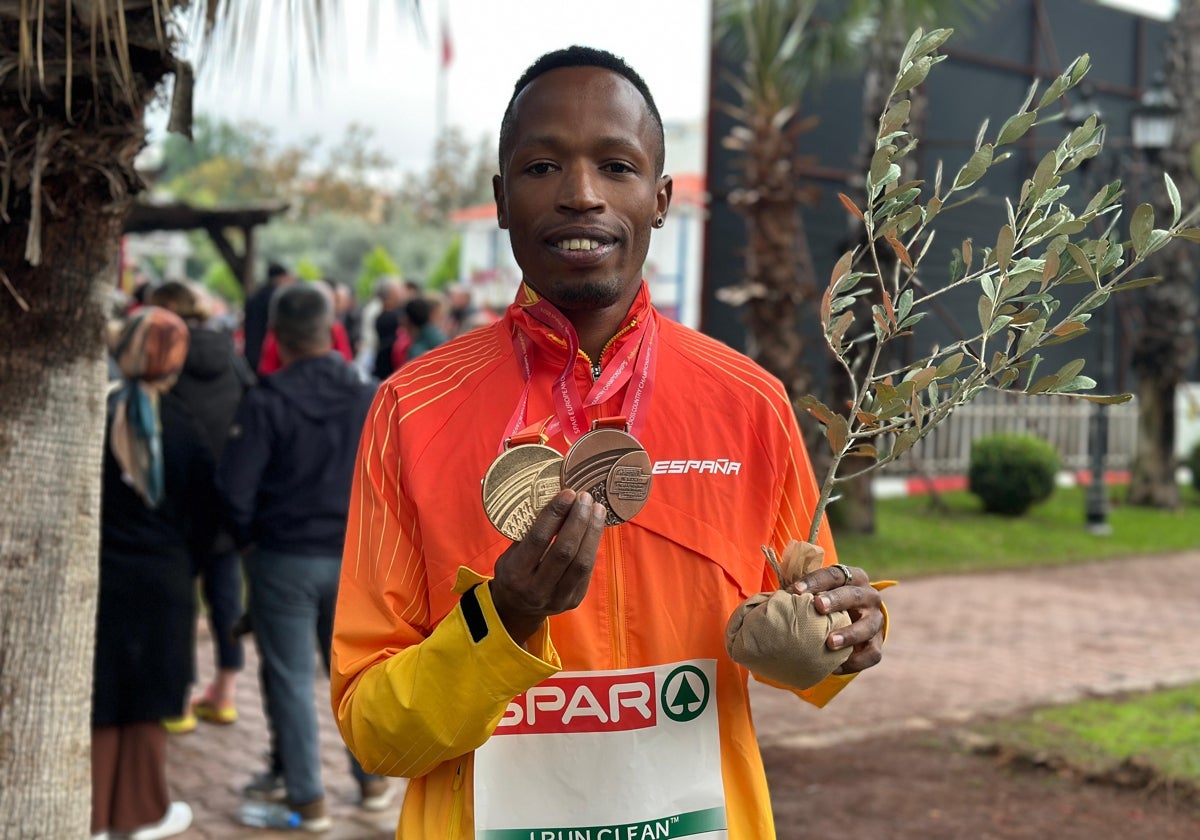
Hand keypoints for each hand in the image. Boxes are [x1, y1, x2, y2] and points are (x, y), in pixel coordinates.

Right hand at [489, 489, 606, 644]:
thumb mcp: (509, 555)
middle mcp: (536, 589)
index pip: (538, 539)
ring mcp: (558, 598)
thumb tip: (554, 502)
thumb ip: (528, 535)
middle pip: (564, 551)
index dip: (555, 515)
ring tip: (597, 509)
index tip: (567, 493)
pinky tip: (595, 527)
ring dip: (592, 532)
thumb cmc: (513, 574)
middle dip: (578, 520)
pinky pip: (588, 570)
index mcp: (515, 574)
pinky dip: (593, 545)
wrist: (517, 611)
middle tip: (585, 498)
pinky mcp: (574, 600)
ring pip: (582, 562)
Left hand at [793, 564, 884, 674]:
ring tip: (830, 642)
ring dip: (850, 633)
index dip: (815, 581)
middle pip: (855, 595)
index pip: (835, 575)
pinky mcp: (877, 643)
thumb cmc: (824, 602)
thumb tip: (772, 597)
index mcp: (853, 578)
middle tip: (818, 606)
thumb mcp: (817, 591)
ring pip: (868, 626)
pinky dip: (855, 662)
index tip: (795, 590)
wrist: (853, 619)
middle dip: (836, 600)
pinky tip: (836, 667)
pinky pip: (872, 654)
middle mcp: (869, 596)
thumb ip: (801, 591)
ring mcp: (876, 620)